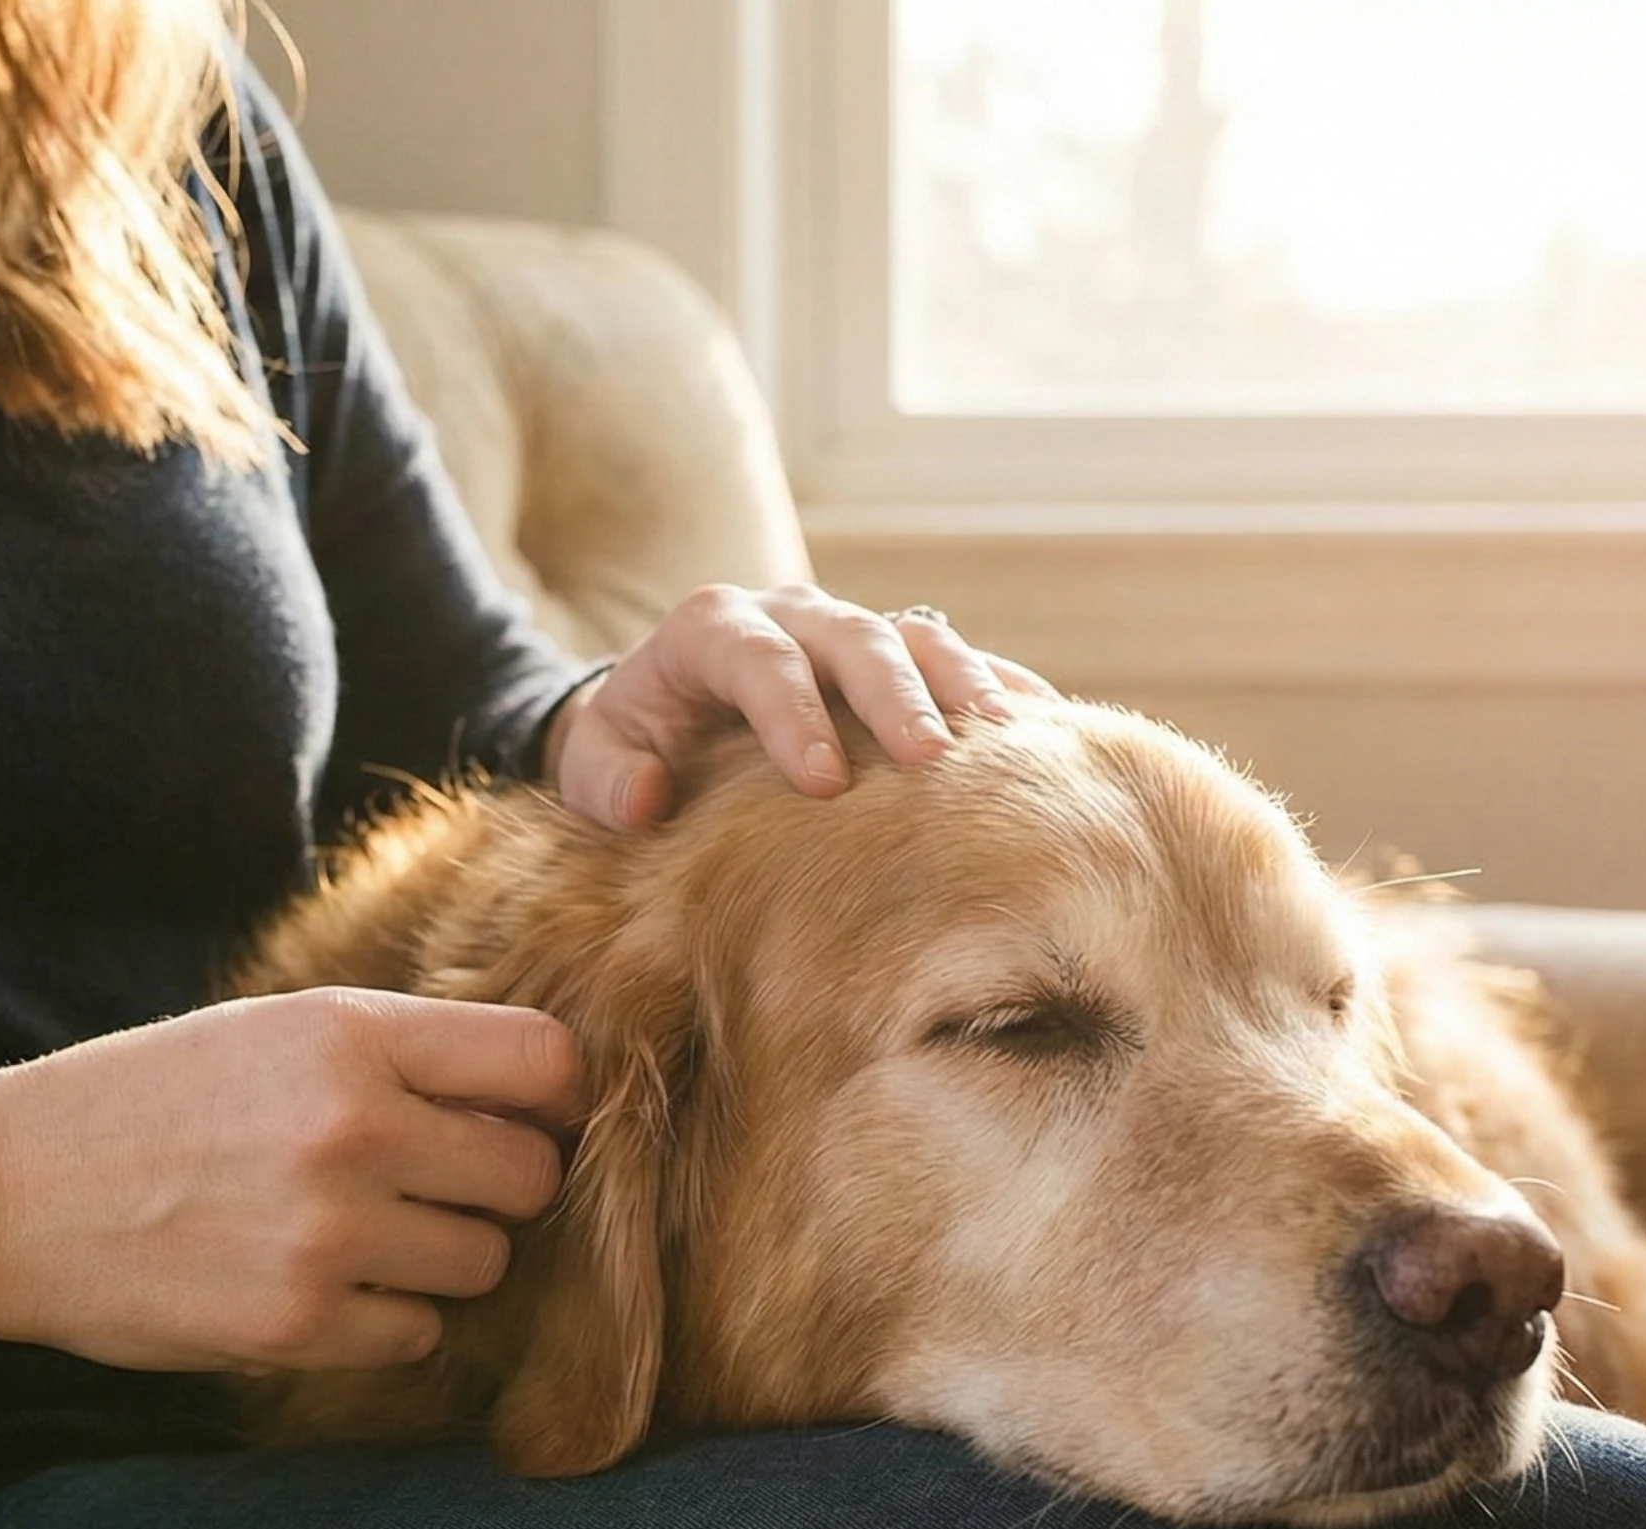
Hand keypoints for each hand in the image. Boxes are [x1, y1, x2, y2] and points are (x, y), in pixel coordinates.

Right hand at [0, 990, 583, 1374]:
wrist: (4, 1191)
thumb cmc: (151, 1099)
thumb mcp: (275, 1030)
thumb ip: (404, 1053)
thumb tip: (542, 1096)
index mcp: (350, 1036)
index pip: (545, 1064)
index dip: (557, 1097)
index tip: (534, 1117)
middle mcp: (353, 1129)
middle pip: (532, 1175)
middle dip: (500, 1184)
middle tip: (439, 1184)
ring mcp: (328, 1236)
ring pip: (485, 1262)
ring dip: (446, 1255)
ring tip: (367, 1233)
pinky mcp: (298, 1327)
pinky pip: (420, 1332)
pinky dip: (388, 1318)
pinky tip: (323, 1285)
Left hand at [545, 583, 1057, 829]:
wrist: (665, 714)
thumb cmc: (632, 745)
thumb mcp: (593, 764)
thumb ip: (605, 779)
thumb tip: (645, 798)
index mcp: (713, 629)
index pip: (757, 658)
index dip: (790, 714)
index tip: (821, 783)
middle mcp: (791, 613)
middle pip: (853, 639)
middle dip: (893, 696)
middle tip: (930, 759)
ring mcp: (851, 630)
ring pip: (918, 637)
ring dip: (965, 687)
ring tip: (1008, 744)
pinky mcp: (895, 657)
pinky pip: (959, 661)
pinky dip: (1003, 691)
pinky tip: (1053, 735)